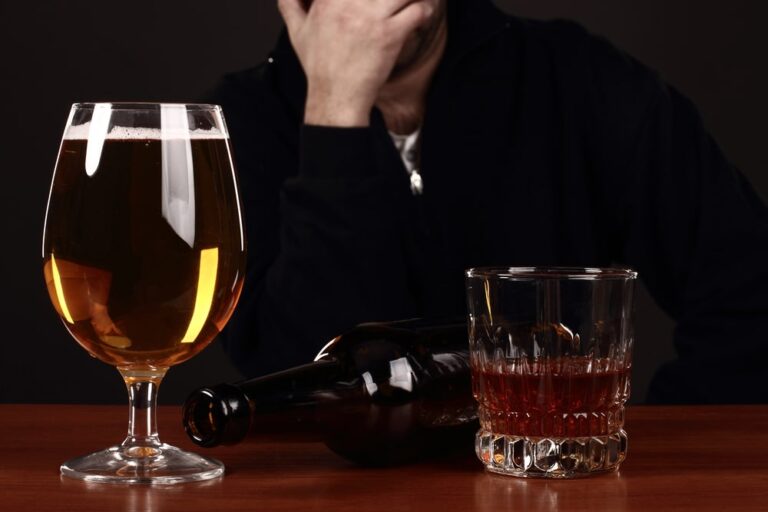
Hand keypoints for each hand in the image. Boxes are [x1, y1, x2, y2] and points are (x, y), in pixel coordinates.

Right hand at [278, 0, 434, 126]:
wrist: (335, 96)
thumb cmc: (319, 67)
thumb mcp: (297, 32)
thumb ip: (290, 5)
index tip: (372, 0)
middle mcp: (350, 2)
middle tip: (396, 1)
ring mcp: (372, 16)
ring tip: (415, 0)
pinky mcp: (390, 34)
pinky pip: (418, 9)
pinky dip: (425, 9)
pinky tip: (422, 14)